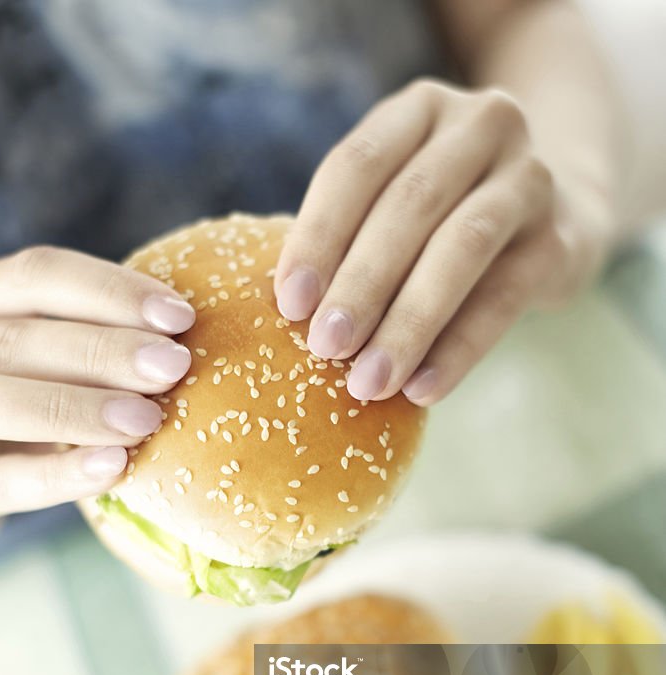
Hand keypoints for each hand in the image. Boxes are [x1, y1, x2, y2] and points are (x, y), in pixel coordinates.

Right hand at [0, 246, 195, 517]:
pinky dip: (56, 474)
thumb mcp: (55, 366)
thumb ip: (99, 347)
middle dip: (103, 351)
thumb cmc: (33, 411)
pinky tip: (114, 468)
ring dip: (78, 408)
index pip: (38, 277)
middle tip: (174, 366)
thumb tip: (191, 341)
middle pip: (20, 340)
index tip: (180, 315)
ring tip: (148, 420)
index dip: (111, 291)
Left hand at [275, 79, 611, 404]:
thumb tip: (290, 312)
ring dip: (409, 321)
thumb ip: (352, 237)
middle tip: (325, 348)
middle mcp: (481, 125)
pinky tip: (422, 389)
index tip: (289, 303)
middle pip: (410, 205)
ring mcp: (529, 178)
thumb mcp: (399, 201)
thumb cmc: (444, 216)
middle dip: (361, 283)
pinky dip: (458, 348)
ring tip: (370, 381)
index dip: (319, 234)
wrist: (560, 214)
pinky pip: (504, 298)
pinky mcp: (559, 239)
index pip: (358, 166)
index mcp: (420, 109)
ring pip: (461, 247)